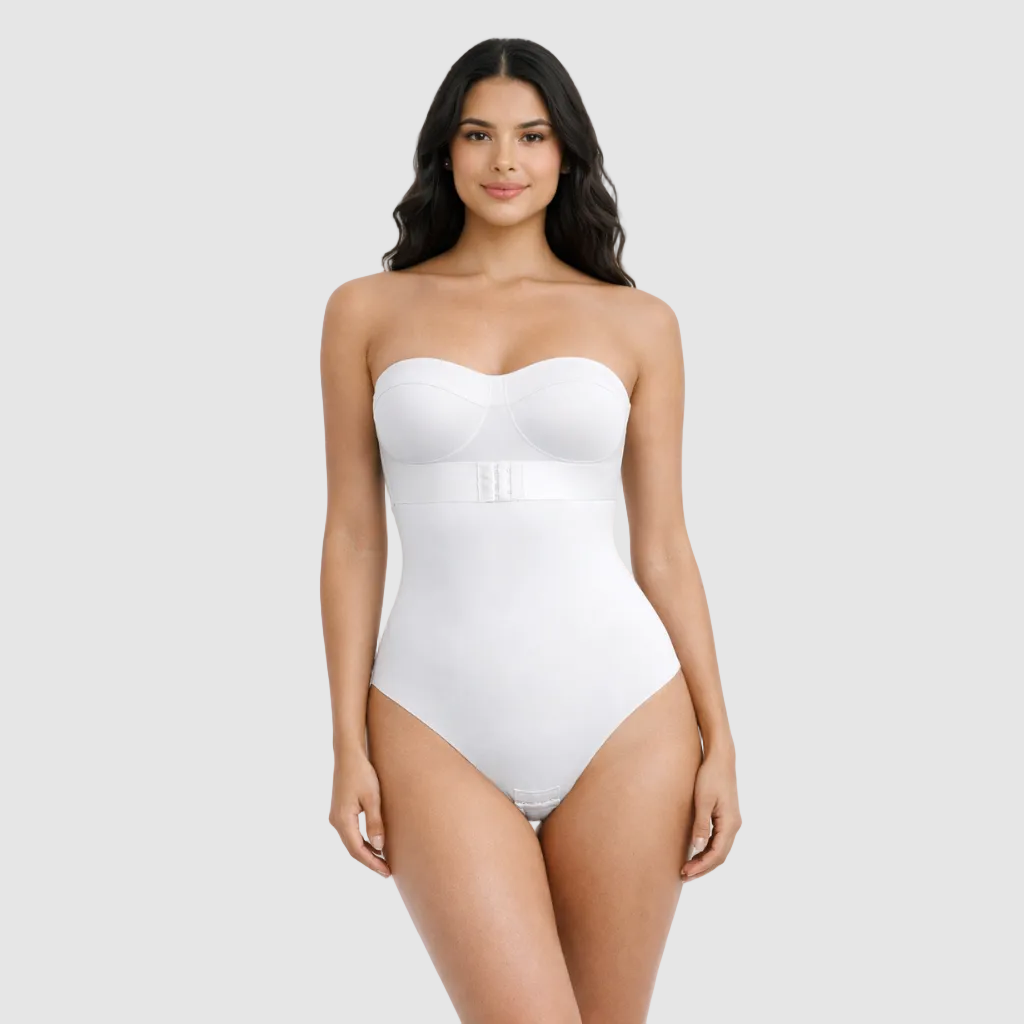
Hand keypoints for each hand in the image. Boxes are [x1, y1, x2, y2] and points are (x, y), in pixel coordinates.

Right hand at [329, 745, 390, 877]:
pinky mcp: (340, 811)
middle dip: (370, 861)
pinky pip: (351, 833)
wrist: (348, 755)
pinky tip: (375, 844)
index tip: (386, 872)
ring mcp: (336, 816)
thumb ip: (375, 823)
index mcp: (343, 820)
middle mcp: (336, 821)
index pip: (357, 850)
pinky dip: (362, 841)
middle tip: (387, 871)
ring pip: (351, 841)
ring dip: (366, 852)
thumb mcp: (372, 798)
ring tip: (383, 861)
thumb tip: (379, 848)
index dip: (372, 863)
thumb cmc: (362, 773)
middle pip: (353, 849)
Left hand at [682, 747, 740, 881]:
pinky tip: (695, 852)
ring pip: (720, 849)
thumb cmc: (710, 776)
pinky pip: (719, 840)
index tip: (686, 873)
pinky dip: (708, 850)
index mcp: (730, 823)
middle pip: (720, 855)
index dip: (702, 866)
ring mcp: (731, 821)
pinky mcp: (726, 816)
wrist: (721, 758)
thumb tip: (698, 848)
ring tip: (688, 868)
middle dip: (703, 868)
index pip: (717, 854)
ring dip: (705, 860)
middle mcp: (734, 825)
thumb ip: (701, 825)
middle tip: (684, 875)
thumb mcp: (702, 800)